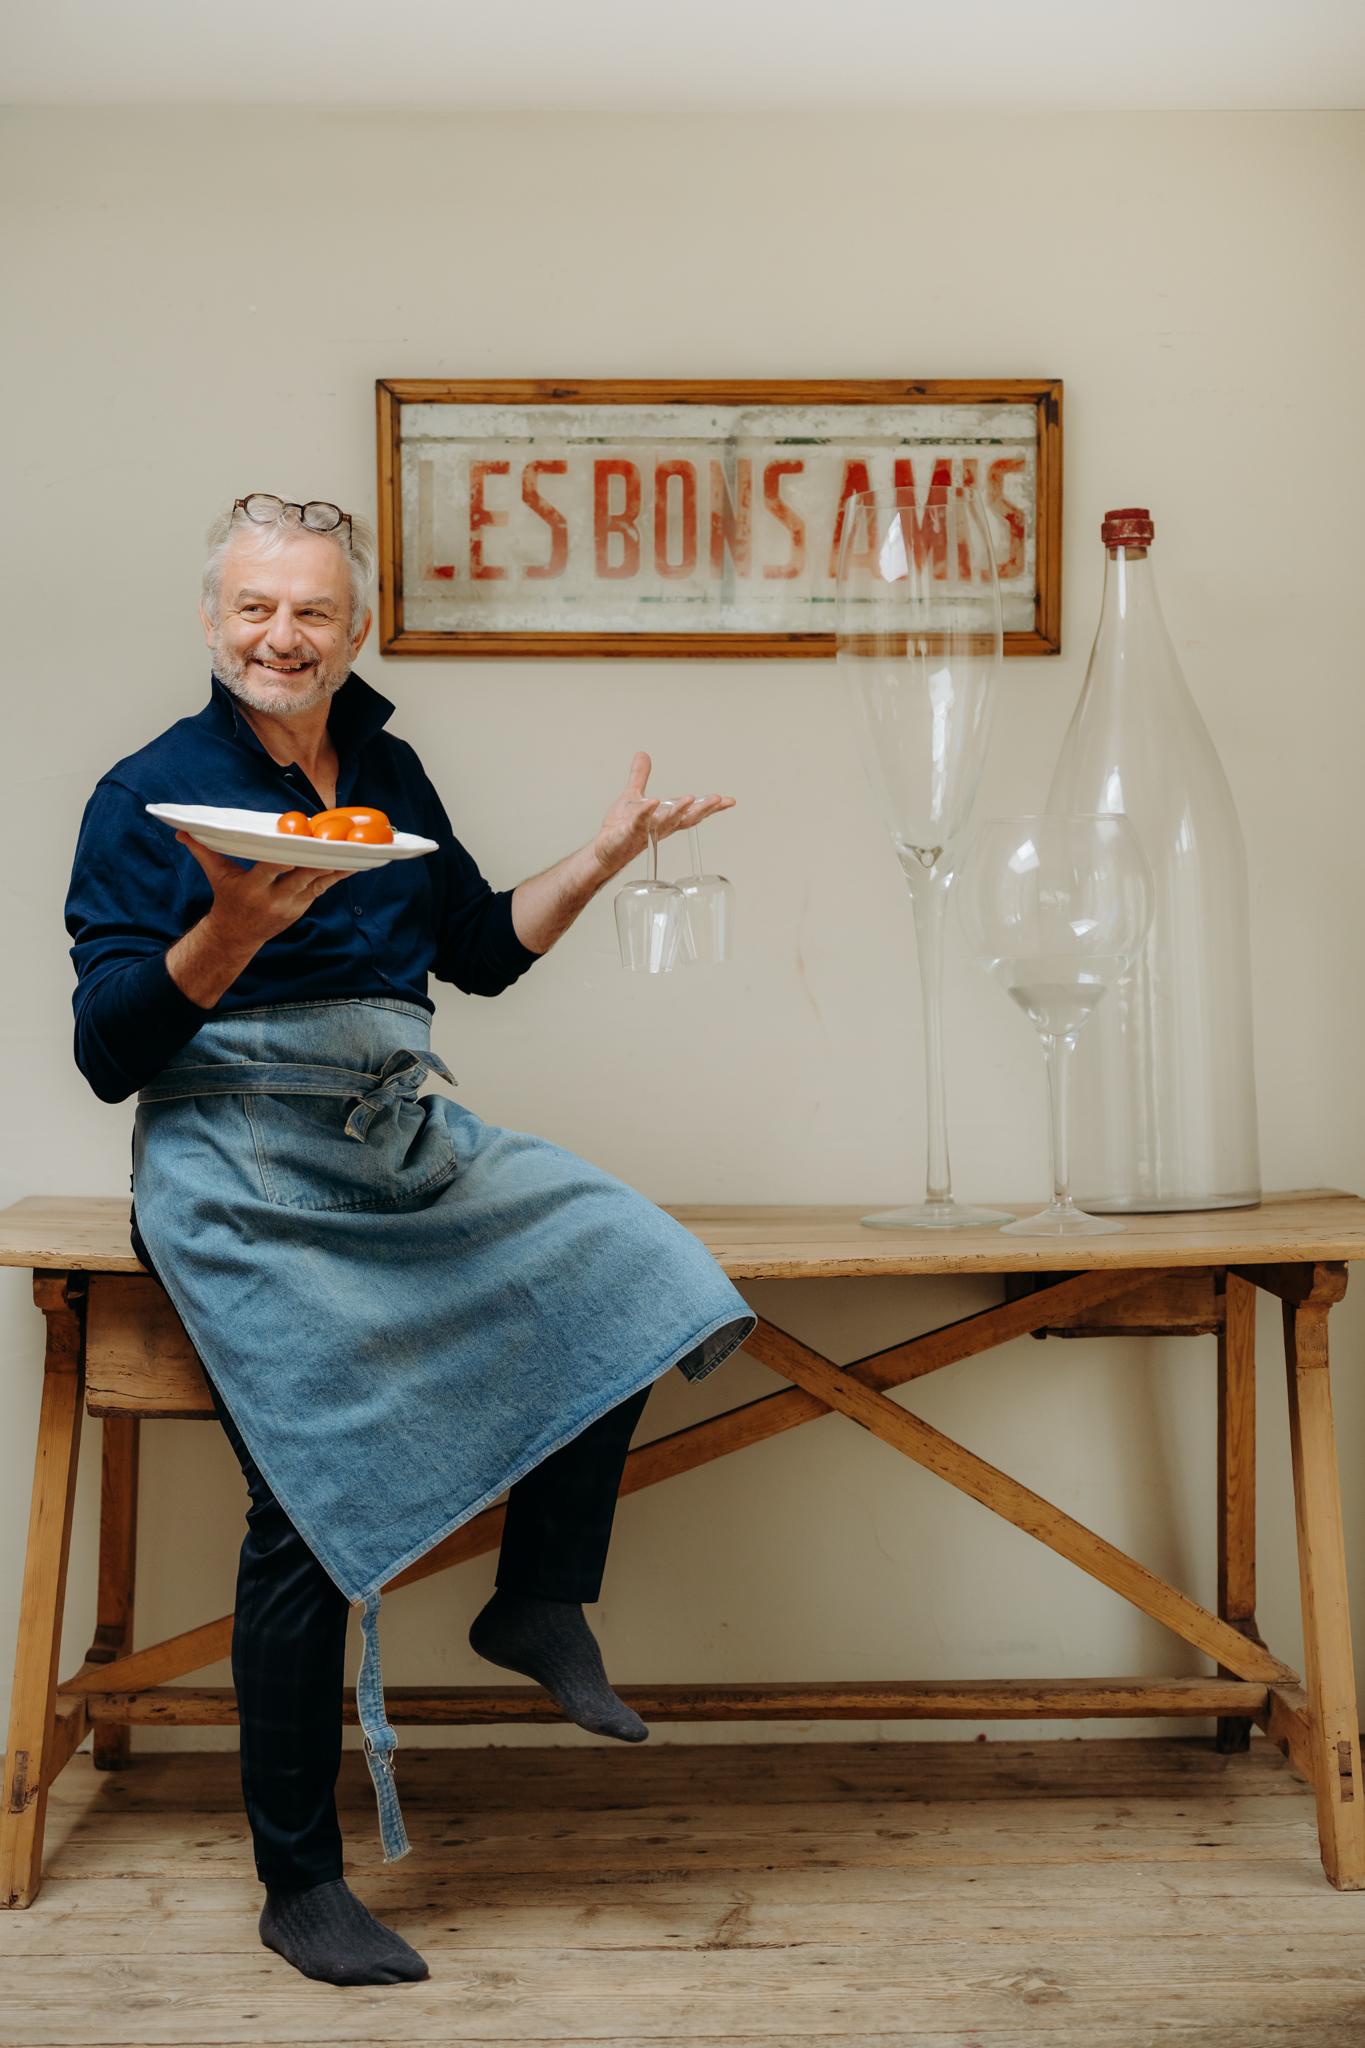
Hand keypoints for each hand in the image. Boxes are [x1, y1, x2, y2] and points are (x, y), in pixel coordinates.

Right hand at [176, 831, 345, 951]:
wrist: (238, 934)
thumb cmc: (227, 898)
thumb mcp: (216, 875)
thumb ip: (203, 851)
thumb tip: (182, 832)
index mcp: (252, 887)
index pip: (271, 869)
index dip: (286, 858)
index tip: (298, 842)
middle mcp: (274, 897)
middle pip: (301, 875)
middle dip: (317, 858)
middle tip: (334, 838)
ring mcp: (292, 904)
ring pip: (317, 881)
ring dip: (335, 864)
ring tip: (354, 847)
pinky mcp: (303, 905)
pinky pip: (324, 887)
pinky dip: (339, 874)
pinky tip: (355, 861)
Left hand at [592, 752, 735, 875]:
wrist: (605, 848)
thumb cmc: (621, 827)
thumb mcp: (633, 795)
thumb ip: (640, 776)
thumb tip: (642, 754)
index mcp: (665, 817)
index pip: (692, 812)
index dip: (711, 807)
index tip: (729, 801)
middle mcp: (660, 826)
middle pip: (686, 818)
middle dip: (703, 808)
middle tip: (718, 800)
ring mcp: (646, 830)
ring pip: (667, 821)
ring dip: (679, 811)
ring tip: (690, 799)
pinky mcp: (629, 833)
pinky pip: (640, 823)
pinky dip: (647, 813)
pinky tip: (653, 803)